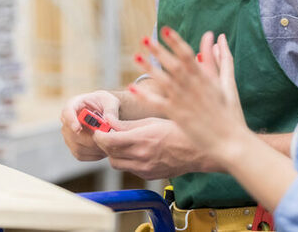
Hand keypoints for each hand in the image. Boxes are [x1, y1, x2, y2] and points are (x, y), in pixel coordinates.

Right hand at [60, 90, 120, 160]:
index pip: (67, 112)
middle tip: (107, 139)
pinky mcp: (73, 147)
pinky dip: (94, 154)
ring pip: (77, 147)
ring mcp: (68, 136)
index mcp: (74, 104)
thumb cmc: (105, 104)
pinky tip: (104, 148)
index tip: (78, 128)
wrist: (104, 113)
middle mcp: (67, 121)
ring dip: (95, 148)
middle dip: (91, 139)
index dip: (70, 121)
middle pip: (72, 134)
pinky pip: (81, 155)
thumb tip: (108, 120)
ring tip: (109, 143)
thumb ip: (111, 109)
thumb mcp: (110, 101)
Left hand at [91, 116, 214, 178]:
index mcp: (141, 140)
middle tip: (108, 134)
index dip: (99, 135)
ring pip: (117, 164)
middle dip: (105, 144)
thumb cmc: (177, 131)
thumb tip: (108, 122)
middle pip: (109, 154)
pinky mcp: (149, 176)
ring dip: (115, 154)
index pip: (108, 141)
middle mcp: (141, 157)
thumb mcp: (151, 121)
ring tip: (123, 142)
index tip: (99, 129)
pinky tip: (136, 150)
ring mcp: (145, 169)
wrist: (197, 151)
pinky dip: (127, 160)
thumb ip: (127, 124)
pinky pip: (129, 169)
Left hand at [131, 28, 249, 163]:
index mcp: (206, 78)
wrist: (232, 142)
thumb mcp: (228, 83)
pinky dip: (145, 96)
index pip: (188, 55)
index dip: (176, 42)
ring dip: (149, 69)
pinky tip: (133, 87)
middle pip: (174, 65)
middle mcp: (194, 87)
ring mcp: (185, 102)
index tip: (165, 30)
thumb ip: (223, 59)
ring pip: (164, 81)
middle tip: (145, 39)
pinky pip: (158, 104)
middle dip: (159, 51)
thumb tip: (219, 37)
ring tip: (136, 56)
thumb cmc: (231, 113)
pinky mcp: (178, 116)